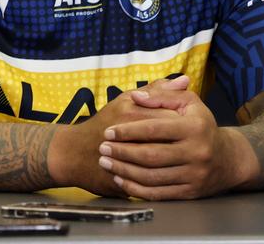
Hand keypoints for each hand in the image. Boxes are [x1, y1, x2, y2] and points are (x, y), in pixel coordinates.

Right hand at [47, 78, 185, 196]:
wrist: (72, 153)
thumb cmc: (103, 123)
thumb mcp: (126, 101)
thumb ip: (156, 91)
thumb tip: (184, 80)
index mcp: (130, 113)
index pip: (170, 118)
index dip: (185, 123)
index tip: (190, 126)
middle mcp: (128, 136)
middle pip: (169, 142)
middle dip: (183, 145)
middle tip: (189, 144)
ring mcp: (125, 159)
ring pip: (161, 165)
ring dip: (174, 164)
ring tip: (180, 159)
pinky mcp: (123, 179)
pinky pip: (150, 183)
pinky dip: (162, 181)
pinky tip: (169, 175)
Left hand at [98, 76, 256, 199]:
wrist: (228, 158)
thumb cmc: (200, 125)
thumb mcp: (188, 103)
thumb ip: (162, 94)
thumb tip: (136, 95)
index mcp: (195, 127)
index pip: (154, 129)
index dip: (128, 131)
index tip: (108, 131)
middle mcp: (197, 153)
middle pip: (150, 155)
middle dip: (121, 153)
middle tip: (102, 149)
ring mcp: (195, 175)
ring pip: (152, 177)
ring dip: (124, 171)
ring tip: (106, 163)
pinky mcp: (191, 192)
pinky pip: (159, 194)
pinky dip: (137, 189)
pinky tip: (121, 180)